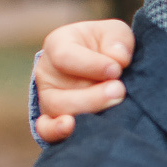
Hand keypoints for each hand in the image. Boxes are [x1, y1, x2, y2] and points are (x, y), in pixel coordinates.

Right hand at [32, 19, 135, 142]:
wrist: (105, 65)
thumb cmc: (107, 46)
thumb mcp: (115, 34)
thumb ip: (118, 40)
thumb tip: (118, 59)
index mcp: (57, 45)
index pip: (65, 57)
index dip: (91, 65)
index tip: (116, 70)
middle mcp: (47, 73)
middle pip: (61, 93)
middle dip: (94, 96)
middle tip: (119, 90)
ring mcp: (48, 99)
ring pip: (59, 112)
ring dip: (88, 111)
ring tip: (114, 103)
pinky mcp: (53, 119)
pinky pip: (46, 130)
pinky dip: (56, 132)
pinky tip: (71, 127)